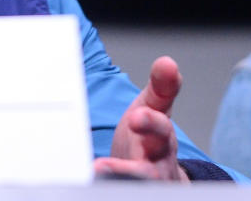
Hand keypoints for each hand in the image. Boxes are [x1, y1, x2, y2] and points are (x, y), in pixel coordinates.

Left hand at [93, 56, 188, 181]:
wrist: (154, 175)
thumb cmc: (148, 137)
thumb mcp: (155, 109)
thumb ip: (161, 87)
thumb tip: (168, 62)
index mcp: (159, 138)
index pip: (160, 129)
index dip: (150, 123)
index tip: (136, 116)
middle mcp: (153, 166)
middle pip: (146, 172)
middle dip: (128, 169)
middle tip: (103, 165)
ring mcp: (141, 183)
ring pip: (132, 187)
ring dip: (112, 183)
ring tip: (90, 175)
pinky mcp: (126, 190)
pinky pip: (116, 191)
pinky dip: (101, 188)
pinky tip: (83, 181)